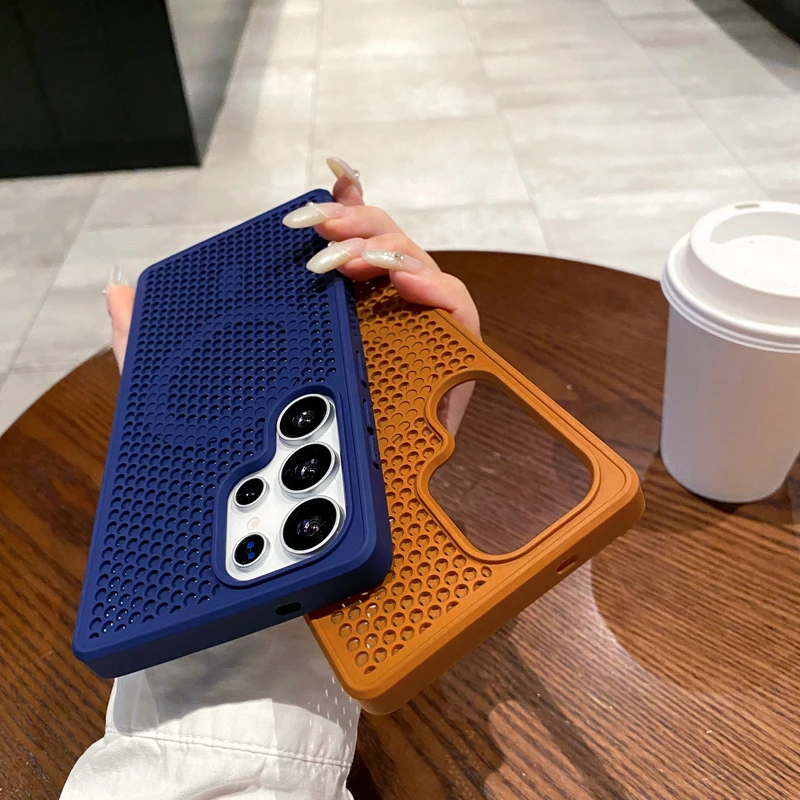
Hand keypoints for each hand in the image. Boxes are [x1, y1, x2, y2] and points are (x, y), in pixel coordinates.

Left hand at [106, 158, 479, 432]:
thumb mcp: (192, 402)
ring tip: (347, 261)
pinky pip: (458, 315)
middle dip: (352, 224)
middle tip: (314, 232)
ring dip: (384, 249)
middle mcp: (373, 327)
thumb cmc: (260, 464)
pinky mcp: (444, 372)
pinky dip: (439, 289)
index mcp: (328, 325)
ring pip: (417, 268)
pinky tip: (411, 285)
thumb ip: (151, 349)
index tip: (316, 194)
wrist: (310, 536)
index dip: (338, 214)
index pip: (341, 254)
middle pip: (381, 249)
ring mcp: (411, 346)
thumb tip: (118, 295)